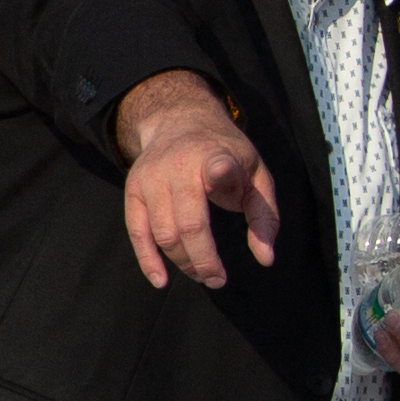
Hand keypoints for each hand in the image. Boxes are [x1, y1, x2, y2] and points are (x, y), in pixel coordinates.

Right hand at [120, 84, 279, 286]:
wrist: (181, 120)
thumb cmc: (226, 154)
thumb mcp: (256, 173)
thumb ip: (264, 215)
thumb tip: (266, 259)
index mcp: (215, 155)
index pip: (217, 165)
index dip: (219, 174)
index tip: (221, 177)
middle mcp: (179, 165)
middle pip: (189, 224)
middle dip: (204, 260)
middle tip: (217, 280)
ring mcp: (151, 178)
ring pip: (164, 234)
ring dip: (183, 262)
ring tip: (201, 274)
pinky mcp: (133, 189)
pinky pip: (137, 231)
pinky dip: (148, 260)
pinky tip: (161, 280)